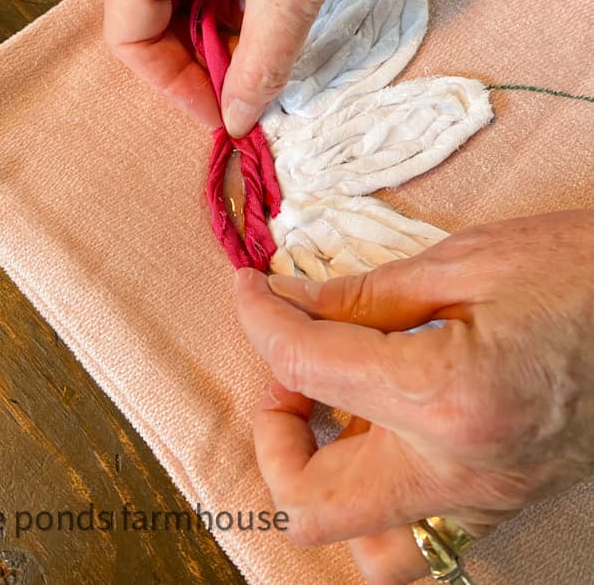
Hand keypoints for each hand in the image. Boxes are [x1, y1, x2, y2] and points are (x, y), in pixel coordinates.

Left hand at [235, 210, 593, 583]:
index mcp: (447, 398)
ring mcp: (487, 501)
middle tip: (285, 365)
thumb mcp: (464, 262)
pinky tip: (386, 426)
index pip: (306, 368)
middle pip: (311, 502)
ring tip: (330, 406)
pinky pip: (416, 531)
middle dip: (273, 431)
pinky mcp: (504, 501)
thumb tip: (289, 303)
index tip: (249, 290)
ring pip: (364, 547)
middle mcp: (462, 473)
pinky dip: (377, 491)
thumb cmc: (581, 271)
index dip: (259, 321)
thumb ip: (362, 294)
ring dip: (323, 479)